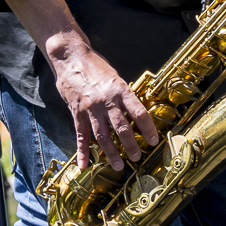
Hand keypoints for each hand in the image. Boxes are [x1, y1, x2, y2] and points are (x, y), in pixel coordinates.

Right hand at [49, 42, 156, 168]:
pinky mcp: (76, 113)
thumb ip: (125, 95)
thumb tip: (137, 113)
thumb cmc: (97, 67)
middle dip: (130, 145)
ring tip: (119, 166)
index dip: (148, 128)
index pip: (139, 113)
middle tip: (137, 158)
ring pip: (102, 135)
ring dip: (111, 152)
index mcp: (121, 91)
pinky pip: (80, 135)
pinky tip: (85, 164)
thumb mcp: (117, 77)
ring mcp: (90, 109)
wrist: (71, 59)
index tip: (154, 140)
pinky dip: (83, 151)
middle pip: (121, 128)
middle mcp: (106, 102)